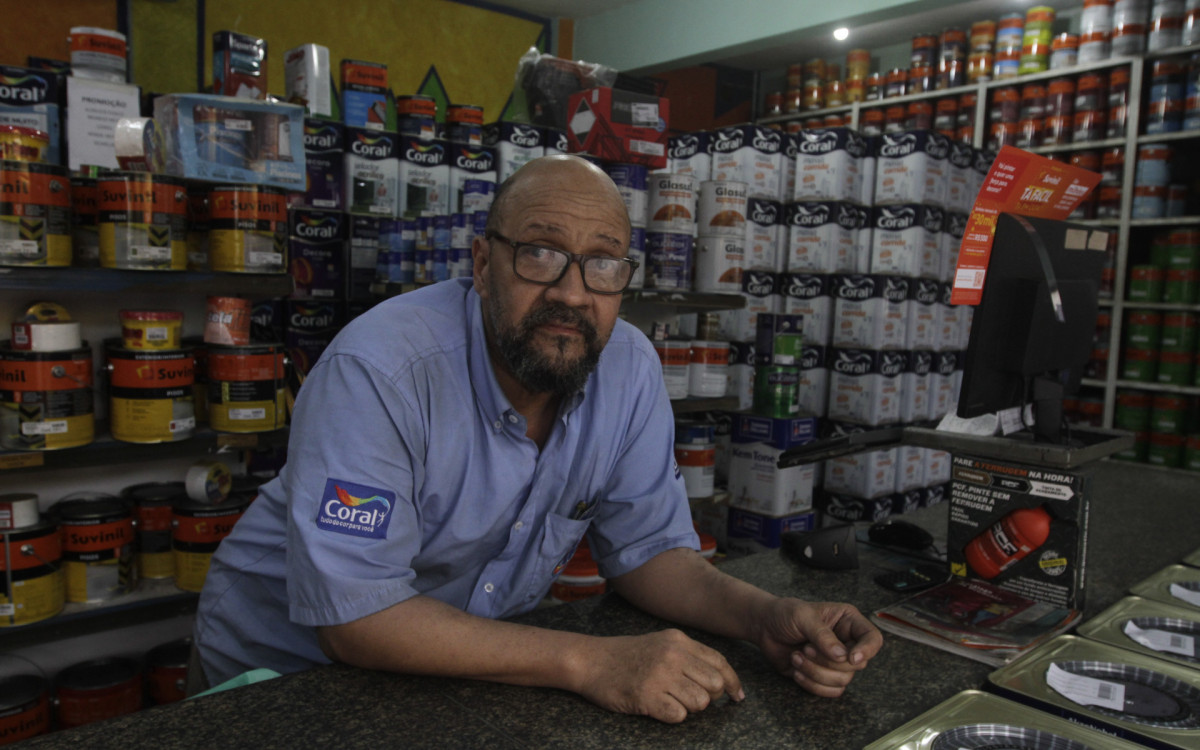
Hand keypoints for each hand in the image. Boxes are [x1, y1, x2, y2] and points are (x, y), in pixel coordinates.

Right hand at [573, 629, 743, 723]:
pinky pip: (678, 716)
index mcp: (679, 641)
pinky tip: (658, 707)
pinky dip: (673, 716)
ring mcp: (660, 675)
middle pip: (714, 684)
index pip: (719, 662)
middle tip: (691, 699)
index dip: (732, 682)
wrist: (590, 660)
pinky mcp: (646, 696)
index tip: (737, 696)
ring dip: (690, 708)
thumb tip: (719, 679)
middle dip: (709, 697)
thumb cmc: (625, 655)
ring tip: (671, 701)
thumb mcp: (660, 643)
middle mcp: (673, 655)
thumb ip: (688, 655)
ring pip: (700, 702)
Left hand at [754, 599, 882, 696]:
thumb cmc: (785, 614)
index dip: (867, 650)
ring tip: (796, 657)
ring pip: (842, 680)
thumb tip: (842, 656)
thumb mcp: (803, 616)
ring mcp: (836, 661)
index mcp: (848, 621)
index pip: (873, 638)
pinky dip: (812, 685)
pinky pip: (831, 691)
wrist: (765, 628)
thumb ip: (822, 635)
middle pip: (857, 665)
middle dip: (828, 661)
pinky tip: (796, 671)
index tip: (850, 657)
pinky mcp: (824, 676)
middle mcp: (847, 642)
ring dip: (816, 672)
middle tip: (805, 649)